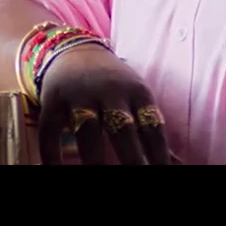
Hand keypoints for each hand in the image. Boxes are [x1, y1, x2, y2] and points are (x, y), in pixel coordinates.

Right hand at [36, 43, 171, 164]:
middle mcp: (109, 91)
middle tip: (138, 173)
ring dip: (93, 158)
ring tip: (98, 175)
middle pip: (122, 127)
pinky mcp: (52, 101)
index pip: (152, 126)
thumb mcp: (137, 97)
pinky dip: (51, 153)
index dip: (159, 153)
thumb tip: (176, 164)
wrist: (74, 50)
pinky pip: (50, 130)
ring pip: (87, 128)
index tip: (162, 171)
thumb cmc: (114, 84)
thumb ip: (152, 130)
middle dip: (131, 157)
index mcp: (136, 92)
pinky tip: (55, 169)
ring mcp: (79, 95)